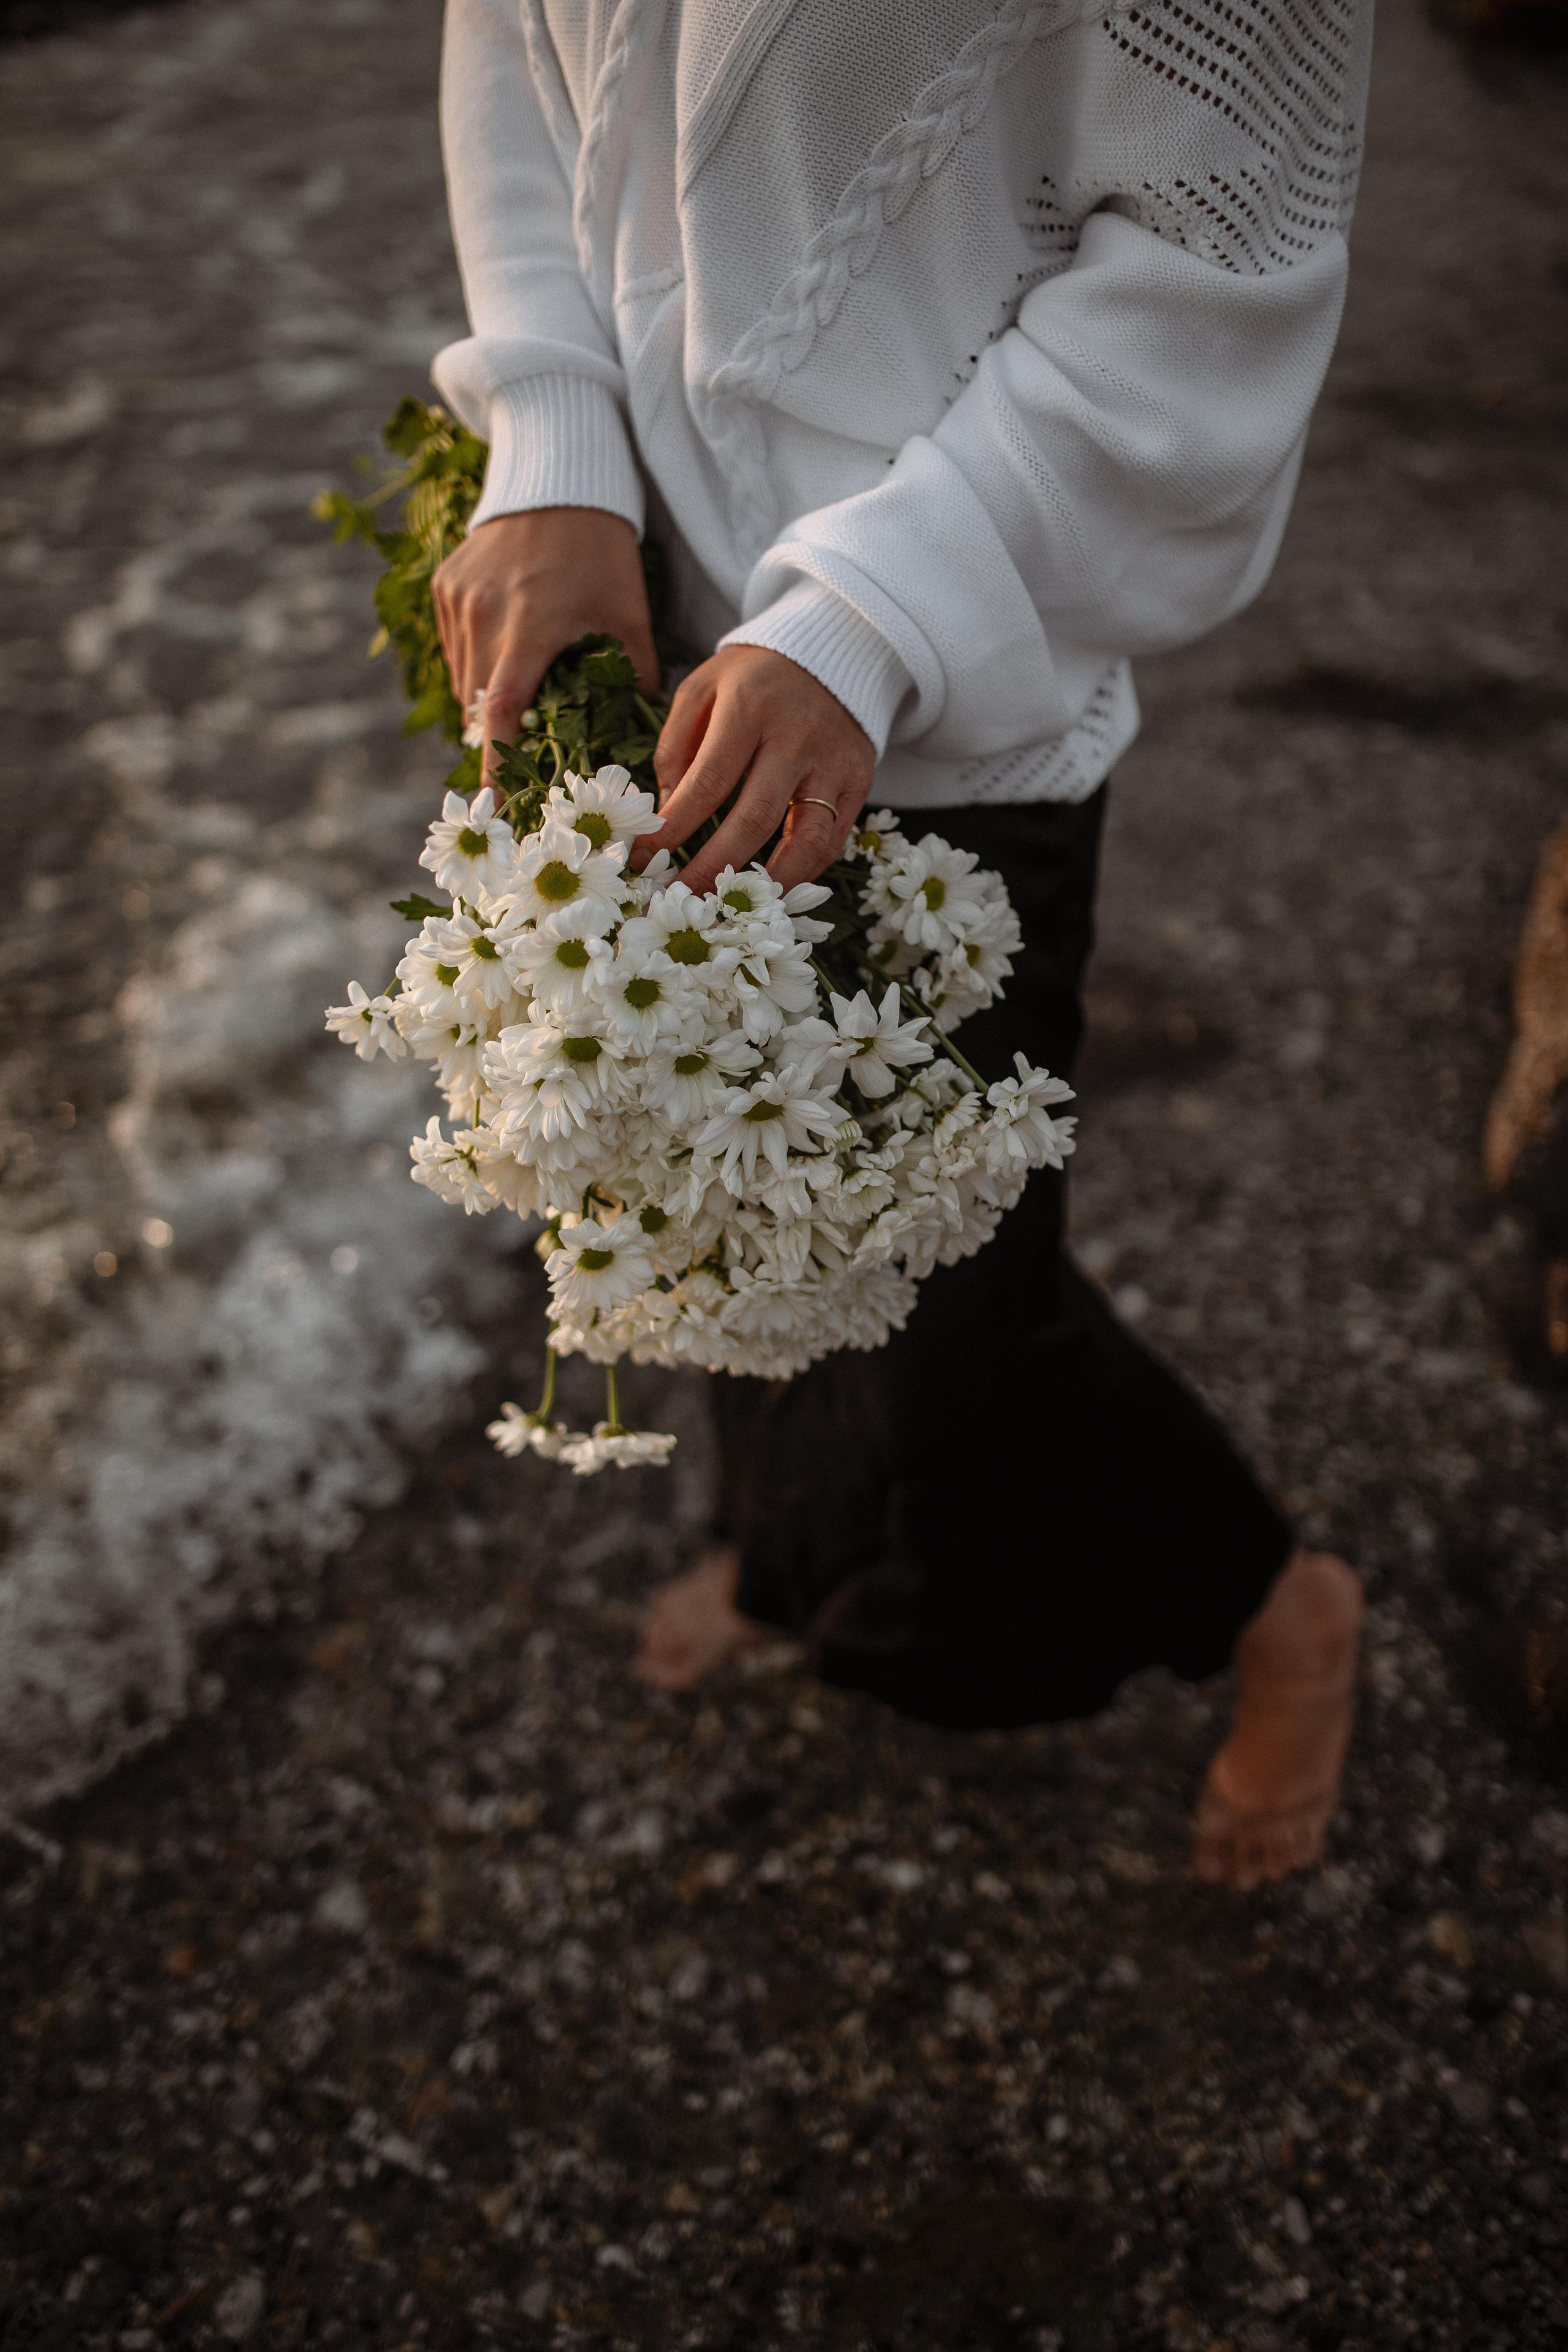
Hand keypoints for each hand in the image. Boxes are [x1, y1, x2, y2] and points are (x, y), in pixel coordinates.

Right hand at [432, 507, 658, 786]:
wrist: (558, 476)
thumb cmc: (603, 552)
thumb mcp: (629, 616)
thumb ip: (633, 679)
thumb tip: (635, 739)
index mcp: (532, 623)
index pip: (502, 710)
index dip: (496, 765)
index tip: (495, 807)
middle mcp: (485, 612)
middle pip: (477, 704)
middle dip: (494, 745)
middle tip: (516, 777)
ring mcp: (458, 598)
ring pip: (463, 680)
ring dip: (485, 709)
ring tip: (516, 722)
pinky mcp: (445, 586)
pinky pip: (455, 649)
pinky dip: (476, 671)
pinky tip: (505, 666)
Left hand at [646, 645, 874, 894]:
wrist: (832, 651)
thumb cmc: (753, 677)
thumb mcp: (702, 688)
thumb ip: (677, 744)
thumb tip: (668, 809)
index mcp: (749, 707)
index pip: (708, 782)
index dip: (674, 828)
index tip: (643, 859)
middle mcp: (796, 736)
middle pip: (754, 818)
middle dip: (714, 867)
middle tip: (682, 899)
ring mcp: (833, 762)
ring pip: (805, 839)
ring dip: (767, 884)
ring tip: (732, 910)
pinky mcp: (860, 780)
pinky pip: (833, 839)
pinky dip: (804, 872)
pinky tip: (773, 889)